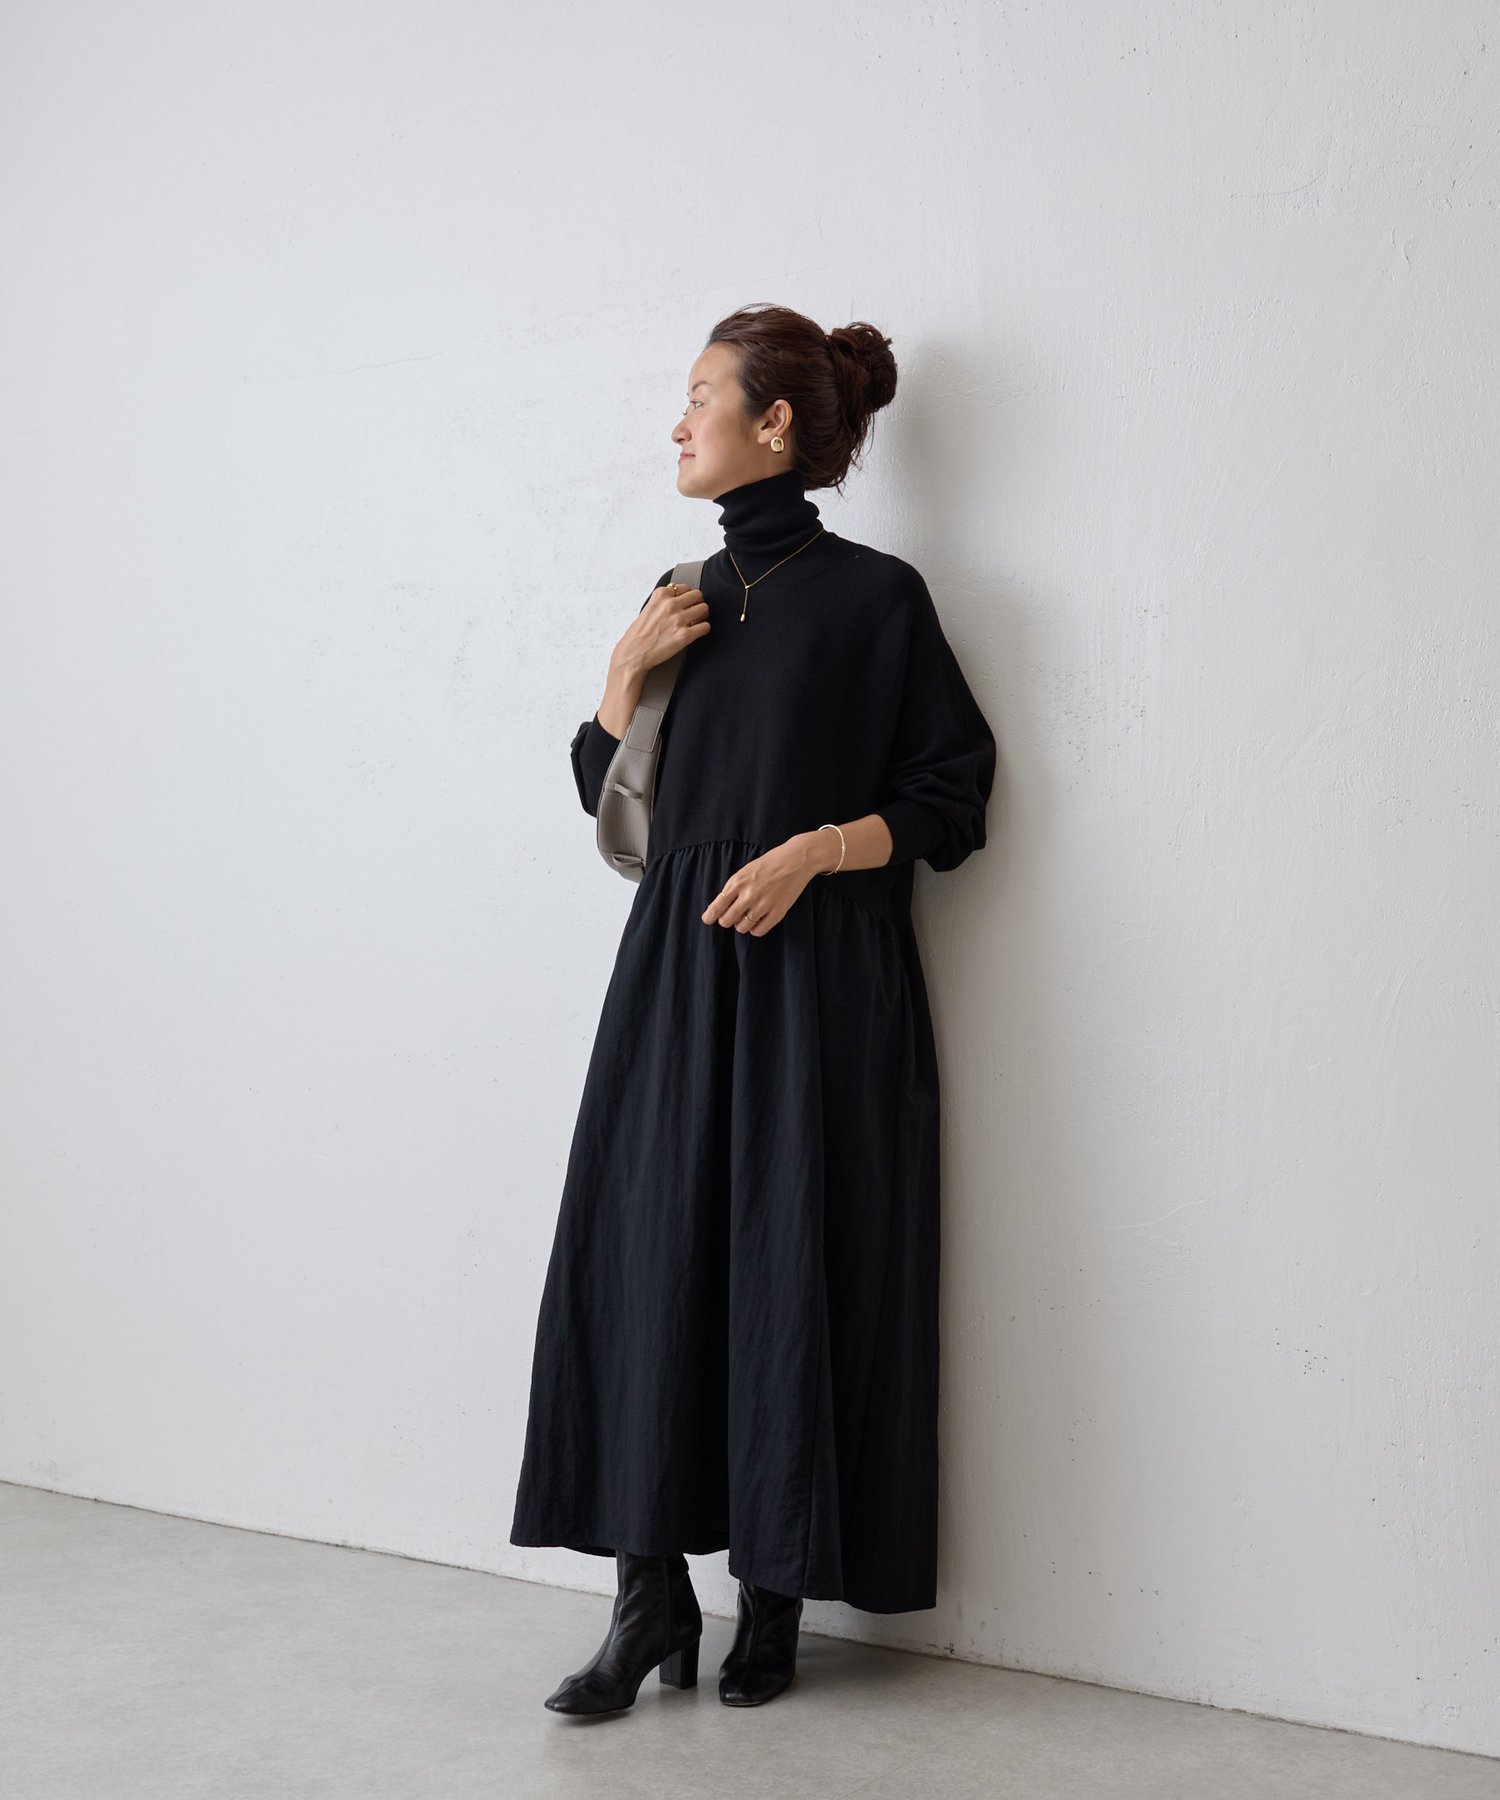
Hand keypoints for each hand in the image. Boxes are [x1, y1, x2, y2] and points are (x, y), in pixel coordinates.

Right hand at [612, 581, 710, 678]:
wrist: (633, 654)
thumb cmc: (638, 635)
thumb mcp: (648, 608)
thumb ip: (663, 601)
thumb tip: (679, 600)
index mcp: (661, 595)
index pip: (685, 587)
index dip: (687, 597)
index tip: (687, 603)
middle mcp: (670, 605)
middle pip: (698, 595)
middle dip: (698, 603)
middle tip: (695, 612)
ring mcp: (679, 619)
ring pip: (704, 609)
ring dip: (702, 616)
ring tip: (696, 622)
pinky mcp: (685, 635)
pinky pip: (705, 627)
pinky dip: (703, 629)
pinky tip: (697, 632)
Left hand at [701, 833, 834, 935]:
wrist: (796, 860)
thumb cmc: (769, 863)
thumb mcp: (745, 871)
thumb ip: (732, 888)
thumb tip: (719, 907)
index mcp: (737, 882)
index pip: (717, 906)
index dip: (710, 916)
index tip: (707, 919)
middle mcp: (748, 895)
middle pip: (727, 920)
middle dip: (726, 920)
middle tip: (732, 916)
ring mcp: (763, 905)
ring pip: (741, 928)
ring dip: (741, 925)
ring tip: (747, 916)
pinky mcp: (777, 913)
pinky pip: (758, 931)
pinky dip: (755, 929)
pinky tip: (757, 921)